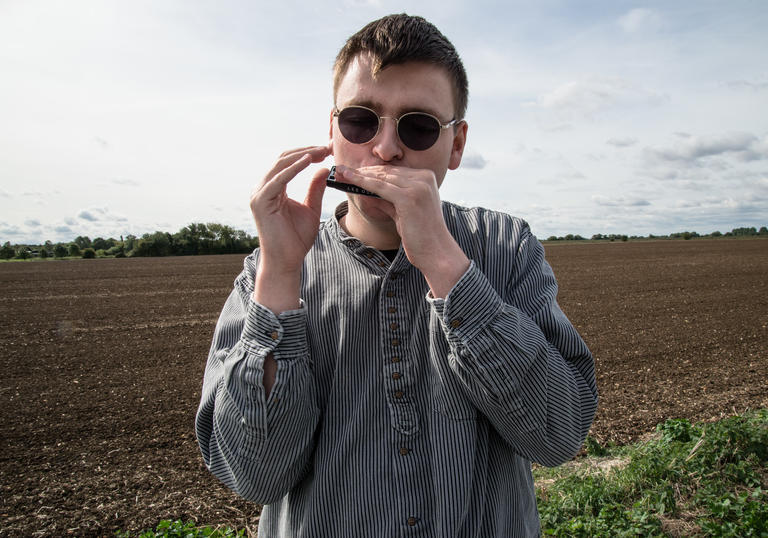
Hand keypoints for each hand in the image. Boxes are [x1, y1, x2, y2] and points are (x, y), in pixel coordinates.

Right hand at [250, 145, 329, 310]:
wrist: (286, 261)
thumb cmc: (296, 239)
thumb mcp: (311, 208)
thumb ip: (315, 189)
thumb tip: (323, 169)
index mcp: (273, 188)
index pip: (289, 162)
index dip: (308, 153)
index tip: (328, 149)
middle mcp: (263, 188)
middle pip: (284, 159)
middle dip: (307, 150)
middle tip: (328, 146)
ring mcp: (259, 194)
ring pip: (281, 165)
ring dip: (303, 155)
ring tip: (322, 151)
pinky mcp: (261, 201)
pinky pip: (279, 179)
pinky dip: (294, 168)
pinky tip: (309, 161)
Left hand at [335, 164, 469, 296]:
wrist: (436, 253)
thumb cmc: (421, 236)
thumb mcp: (403, 212)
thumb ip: (388, 200)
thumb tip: (367, 191)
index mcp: (426, 178)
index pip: (393, 172)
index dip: (371, 171)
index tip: (352, 171)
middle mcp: (424, 178)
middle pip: (386, 172)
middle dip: (361, 171)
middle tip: (340, 170)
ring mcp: (418, 186)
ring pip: (381, 177)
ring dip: (358, 175)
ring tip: (340, 173)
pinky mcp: (409, 197)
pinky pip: (380, 187)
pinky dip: (362, 182)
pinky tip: (349, 180)